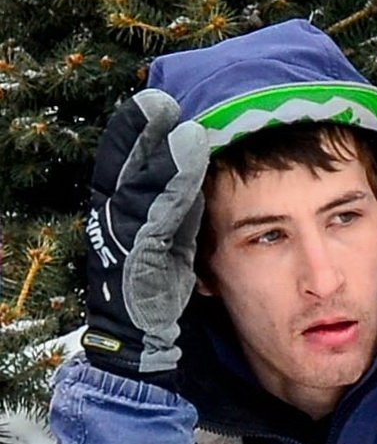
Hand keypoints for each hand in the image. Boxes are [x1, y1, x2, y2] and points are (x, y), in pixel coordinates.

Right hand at [78, 87, 202, 383]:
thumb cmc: (154, 290)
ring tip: (173, 124)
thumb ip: (176, 206)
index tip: (154, 102)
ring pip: (135, 191)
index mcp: (122, 218)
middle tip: (157, 100)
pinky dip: (164, 196)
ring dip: (154, 158)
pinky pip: (150, 225)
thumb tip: (194, 163)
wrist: (137, 343)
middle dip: (137, 135)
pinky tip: (181, 174)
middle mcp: (114, 225)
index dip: (136, 135)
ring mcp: (119, 244)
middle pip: (123, 171)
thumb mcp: (169, 241)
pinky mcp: (133, 264)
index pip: (126, 168)